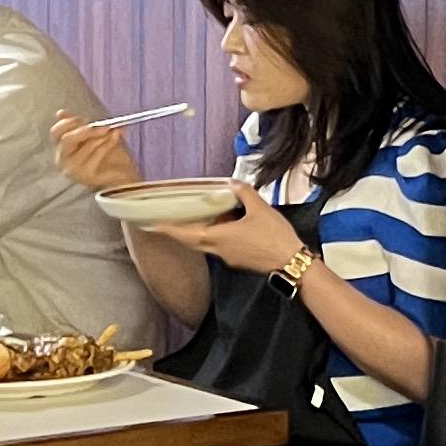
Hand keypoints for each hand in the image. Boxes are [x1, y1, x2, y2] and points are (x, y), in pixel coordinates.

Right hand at [52, 112, 145, 196]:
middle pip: (67, 139)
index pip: (56, 132)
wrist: (122, 175)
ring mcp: (73, 169)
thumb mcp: (93, 136)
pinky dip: (108, 143)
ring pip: (86, 145)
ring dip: (102, 136)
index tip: (85, 119)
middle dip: (86, 130)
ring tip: (114, 131)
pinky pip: (97, 153)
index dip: (69, 122)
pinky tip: (116, 137)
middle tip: (104, 126)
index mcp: (62, 147)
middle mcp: (63, 159)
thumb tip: (60, 112)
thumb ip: (79, 125)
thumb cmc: (107, 155)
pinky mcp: (85, 175)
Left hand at [173, 186, 308, 278]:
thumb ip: (244, 194)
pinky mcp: (238, 260)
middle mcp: (218, 249)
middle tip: (167, 223)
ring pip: (205, 244)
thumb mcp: (260, 209)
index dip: (169, 229)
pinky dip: (213, 236)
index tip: (154, 226)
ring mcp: (228, 257)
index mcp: (219, 237)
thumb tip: (233, 183)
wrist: (291, 262)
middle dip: (178, 232)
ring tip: (195, 220)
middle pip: (192, 241)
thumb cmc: (274, 237)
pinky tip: (223, 226)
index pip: (186, 233)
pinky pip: (218, 247)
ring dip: (197, 233)